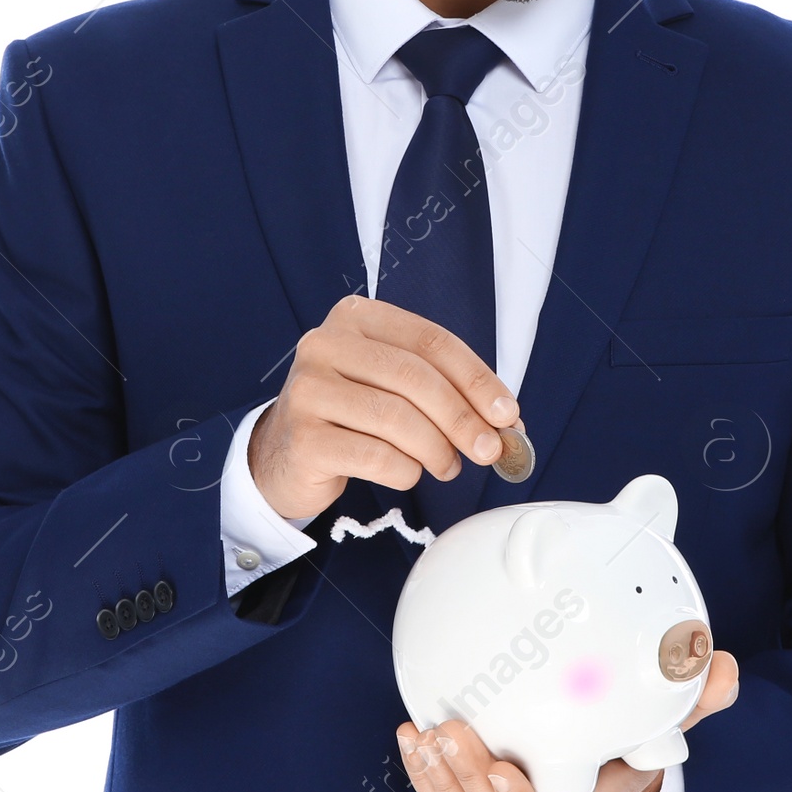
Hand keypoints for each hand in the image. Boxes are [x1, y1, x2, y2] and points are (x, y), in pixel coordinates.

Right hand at [248, 295, 520, 520]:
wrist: (283, 454)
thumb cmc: (352, 415)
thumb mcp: (394, 386)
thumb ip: (445, 391)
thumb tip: (506, 422)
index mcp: (356, 317)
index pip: (430, 340)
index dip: (477, 378)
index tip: (507, 413)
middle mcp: (325, 344)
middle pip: (415, 378)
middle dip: (463, 418)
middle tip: (489, 450)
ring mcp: (308, 390)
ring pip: (397, 418)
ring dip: (437, 449)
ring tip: (447, 465)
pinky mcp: (303, 438)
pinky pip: (377, 456)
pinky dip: (406, 471)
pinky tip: (407, 473)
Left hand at [397, 648, 739, 791]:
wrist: (612, 763)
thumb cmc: (634, 742)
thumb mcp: (668, 720)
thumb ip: (694, 698)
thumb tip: (722, 668)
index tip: (500, 772)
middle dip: (463, 782)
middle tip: (450, 733)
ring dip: (437, 778)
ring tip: (424, 736)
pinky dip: (424, 772)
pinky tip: (411, 735)